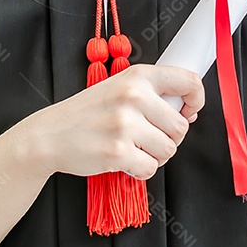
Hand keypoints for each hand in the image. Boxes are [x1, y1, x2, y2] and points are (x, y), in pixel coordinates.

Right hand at [23, 64, 204, 180]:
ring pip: (169, 149)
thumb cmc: (88, 113)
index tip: (189, 110)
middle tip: (148, 137)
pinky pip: (150, 168)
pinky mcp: (118, 151)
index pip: (188, 81)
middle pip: (180, 126)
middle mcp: (133, 96)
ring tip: (134, 148)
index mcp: (138, 76)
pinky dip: (140, 170)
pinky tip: (124, 160)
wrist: (49, 135)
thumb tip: (189, 110)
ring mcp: (125, 124)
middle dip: (169, 138)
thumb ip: (153, 93)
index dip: (197, 99)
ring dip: (155, 155)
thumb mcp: (120, 87)